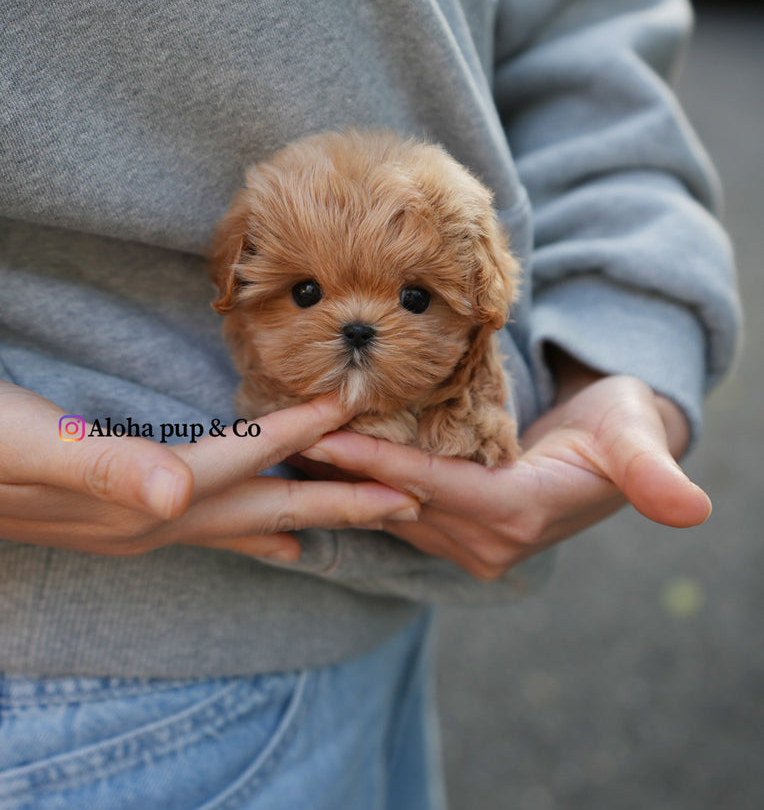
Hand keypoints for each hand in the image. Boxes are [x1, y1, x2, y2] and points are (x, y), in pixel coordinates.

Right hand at [0, 368, 419, 562]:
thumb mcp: (26, 442)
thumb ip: (105, 465)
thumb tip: (180, 493)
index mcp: (140, 496)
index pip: (243, 461)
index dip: (303, 434)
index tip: (363, 415)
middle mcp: (149, 519)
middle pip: (264, 507)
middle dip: (339, 500)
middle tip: (410, 497)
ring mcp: (134, 522)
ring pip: (244, 520)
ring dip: (307, 513)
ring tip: (361, 517)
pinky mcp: (119, 510)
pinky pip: (210, 523)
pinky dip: (253, 523)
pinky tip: (273, 530)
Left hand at [296, 372, 710, 580]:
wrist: (616, 444)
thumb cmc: (622, 425)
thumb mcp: (638, 440)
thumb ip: (652, 473)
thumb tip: (693, 509)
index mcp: (518, 515)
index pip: (432, 486)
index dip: (378, 461)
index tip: (323, 434)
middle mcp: (486, 541)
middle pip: (395, 500)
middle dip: (335, 469)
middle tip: (273, 433)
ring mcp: (466, 540)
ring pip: (384, 506)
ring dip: (333, 477)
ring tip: (276, 438)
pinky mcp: (452, 527)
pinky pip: (391, 503)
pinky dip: (353, 479)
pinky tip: (310, 452)